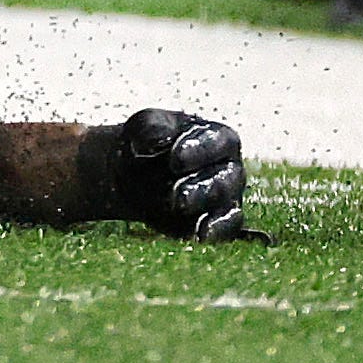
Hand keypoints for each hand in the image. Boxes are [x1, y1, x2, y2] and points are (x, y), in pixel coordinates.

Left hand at [94, 106, 252, 240]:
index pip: (218, 141)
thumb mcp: (144, 127)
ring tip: (181, 208)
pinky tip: (200, 236)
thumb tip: (155, 141)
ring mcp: (226, 197)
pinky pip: (226, 230)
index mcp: (217, 137)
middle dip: (202, 188)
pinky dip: (216, 233)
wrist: (134, 173)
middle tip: (178, 194)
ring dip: (205, 211)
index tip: (175, 158)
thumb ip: (151, 128)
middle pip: (226, 178)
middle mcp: (228, 167)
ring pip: (229, 207)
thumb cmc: (148, 144)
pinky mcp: (217, 222)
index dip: (199, 150)